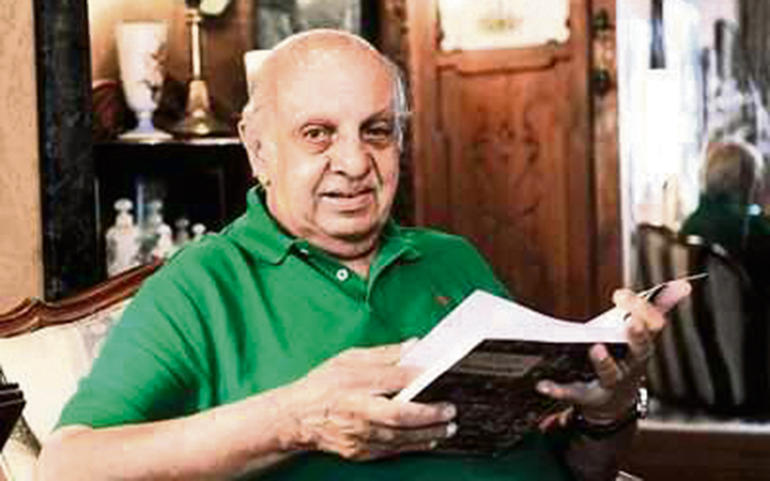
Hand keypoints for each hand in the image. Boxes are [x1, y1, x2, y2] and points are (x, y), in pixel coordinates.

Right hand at [280, 342, 456, 459]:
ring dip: (428, 434)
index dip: (414, 377)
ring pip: (399, 438)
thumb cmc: (323, 385)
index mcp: (352, 384)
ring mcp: (357, 435)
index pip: (389, 380)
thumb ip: (383, 354)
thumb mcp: (348, 359)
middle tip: (450, 410)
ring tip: (448, 428)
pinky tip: (429, 440)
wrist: (296, 417)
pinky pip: (391, 451)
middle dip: (428, 415)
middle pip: (397, 416)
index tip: (435, 372)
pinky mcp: (358, 451)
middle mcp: (356, 412)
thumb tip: (413, 346)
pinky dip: (412, 446)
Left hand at [536, 280, 691, 424]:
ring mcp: (611, 384)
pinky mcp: (588, 397)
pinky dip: (558, 389)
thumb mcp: (640, 334)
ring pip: (610, 374)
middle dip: (636, 337)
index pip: (651, 328)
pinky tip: (542, 384)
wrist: (613, 405)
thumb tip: (685, 284)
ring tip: (595, 348)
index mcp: (643, 347)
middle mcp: (632, 367)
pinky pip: (573, 393)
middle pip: (639, 352)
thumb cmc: (625, 358)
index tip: (622, 294)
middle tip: (629, 322)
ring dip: (604, 362)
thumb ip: (657, 308)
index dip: (642, 311)